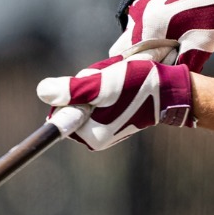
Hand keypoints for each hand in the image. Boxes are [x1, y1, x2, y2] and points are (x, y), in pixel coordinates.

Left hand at [36, 57, 192, 151]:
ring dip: (97, 82)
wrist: (170, 88)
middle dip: (86, 85)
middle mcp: (96, 136)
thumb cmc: (139, 86)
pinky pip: (99, 98)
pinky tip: (123, 82)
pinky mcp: (113, 118)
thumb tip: (42, 92)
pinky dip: (106, 86)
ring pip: (86, 97)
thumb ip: (72, 90)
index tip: (97, 82)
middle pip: (73, 102)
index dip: (74, 88)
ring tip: (119, 79)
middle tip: (110, 78)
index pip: (62, 108)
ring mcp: (105, 128)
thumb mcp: (103, 85)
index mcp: (90, 135)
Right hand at [112, 0, 213, 70]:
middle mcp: (137, 16)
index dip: (129, 70)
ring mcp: (141, 4)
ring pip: (133, 32)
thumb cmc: (209, 8)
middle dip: (137, 58)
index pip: (120, 57)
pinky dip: (151, 29)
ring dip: (146, 43)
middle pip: (124, 46)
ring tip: (170, 47)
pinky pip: (142, 20)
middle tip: (159, 65)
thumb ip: (182, 65)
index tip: (144, 77)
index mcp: (145, 29)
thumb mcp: (201, 44)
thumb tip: (172, 80)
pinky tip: (173, 30)